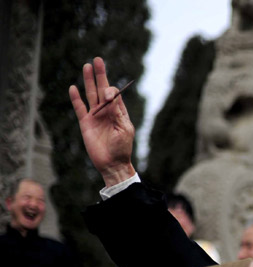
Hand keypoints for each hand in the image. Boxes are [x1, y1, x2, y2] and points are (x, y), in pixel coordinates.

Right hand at [68, 57, 135, 186]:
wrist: (112, 163)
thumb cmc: (122, 147)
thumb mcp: (124, 128)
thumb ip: (117, 112)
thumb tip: (110, 95)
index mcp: (119, 112)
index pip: (114, 94)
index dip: (110, 90)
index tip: (107, 95)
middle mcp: (107, 111)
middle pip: (101, 89)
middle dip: (100, 75)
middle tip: (97, 60)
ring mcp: (95, 116)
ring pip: (90, 94)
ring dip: (88, 81)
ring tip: (86, 66)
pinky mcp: (85, 123)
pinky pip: (79, 108)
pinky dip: (76, 99)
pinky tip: (73, 88)